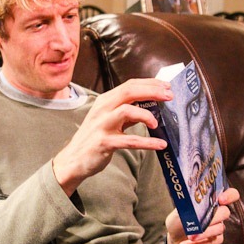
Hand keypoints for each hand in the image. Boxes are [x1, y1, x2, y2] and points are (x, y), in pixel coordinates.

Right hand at [53, 78, 172, 195]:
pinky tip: (160, 145)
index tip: (167, 86)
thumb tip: (150, 104)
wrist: (73, 159)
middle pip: (129, 91)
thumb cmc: (93, 138)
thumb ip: (127, 111)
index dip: (150, 83)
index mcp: (105, 101)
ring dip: (146, 115)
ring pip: (127, 111)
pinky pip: (130, 140)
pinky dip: (148, 143)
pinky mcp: (104, 142)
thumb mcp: (109, 120)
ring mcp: (102, 125)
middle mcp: (103, 109)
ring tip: (157, 124)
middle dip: (152, 91)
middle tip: (170, 96)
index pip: (130, 85)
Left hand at [165, 187, 239, 243]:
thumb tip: (189, 197)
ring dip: (203, 233)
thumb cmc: (178, 222)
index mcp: (210, 202)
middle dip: (213, 217)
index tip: (221, 200)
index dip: (229, 195)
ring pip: (219, 228)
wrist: (174, 241)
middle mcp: (217, 214)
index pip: (230, 195)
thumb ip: (186, 205)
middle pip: (225, 212)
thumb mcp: (178, 212)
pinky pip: (211, 242)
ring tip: (189, 237)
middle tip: (199, 222)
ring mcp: (218, 228)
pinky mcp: (215, 242)